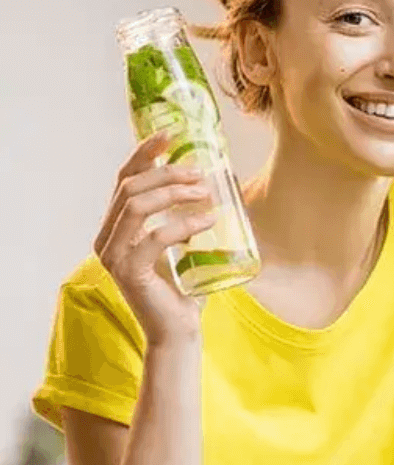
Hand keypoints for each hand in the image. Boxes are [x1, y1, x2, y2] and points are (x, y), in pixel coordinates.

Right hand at [93, 131, 216, 345]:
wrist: (178, 330)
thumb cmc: (185, 286)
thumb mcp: (184, 241)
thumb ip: (185, 214)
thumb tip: (215, 178)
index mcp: (115, 225)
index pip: (124, 179)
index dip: (145, 153)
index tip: (171, 135)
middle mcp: (106, 237)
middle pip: (130, 187)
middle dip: (167, 173)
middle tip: (201, 173)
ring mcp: (113, 255)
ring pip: (136, 205)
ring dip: (174, 192)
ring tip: (207, 194)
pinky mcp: (128, 272)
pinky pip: (155, 236)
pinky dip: (185, 223)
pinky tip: (209, 221)